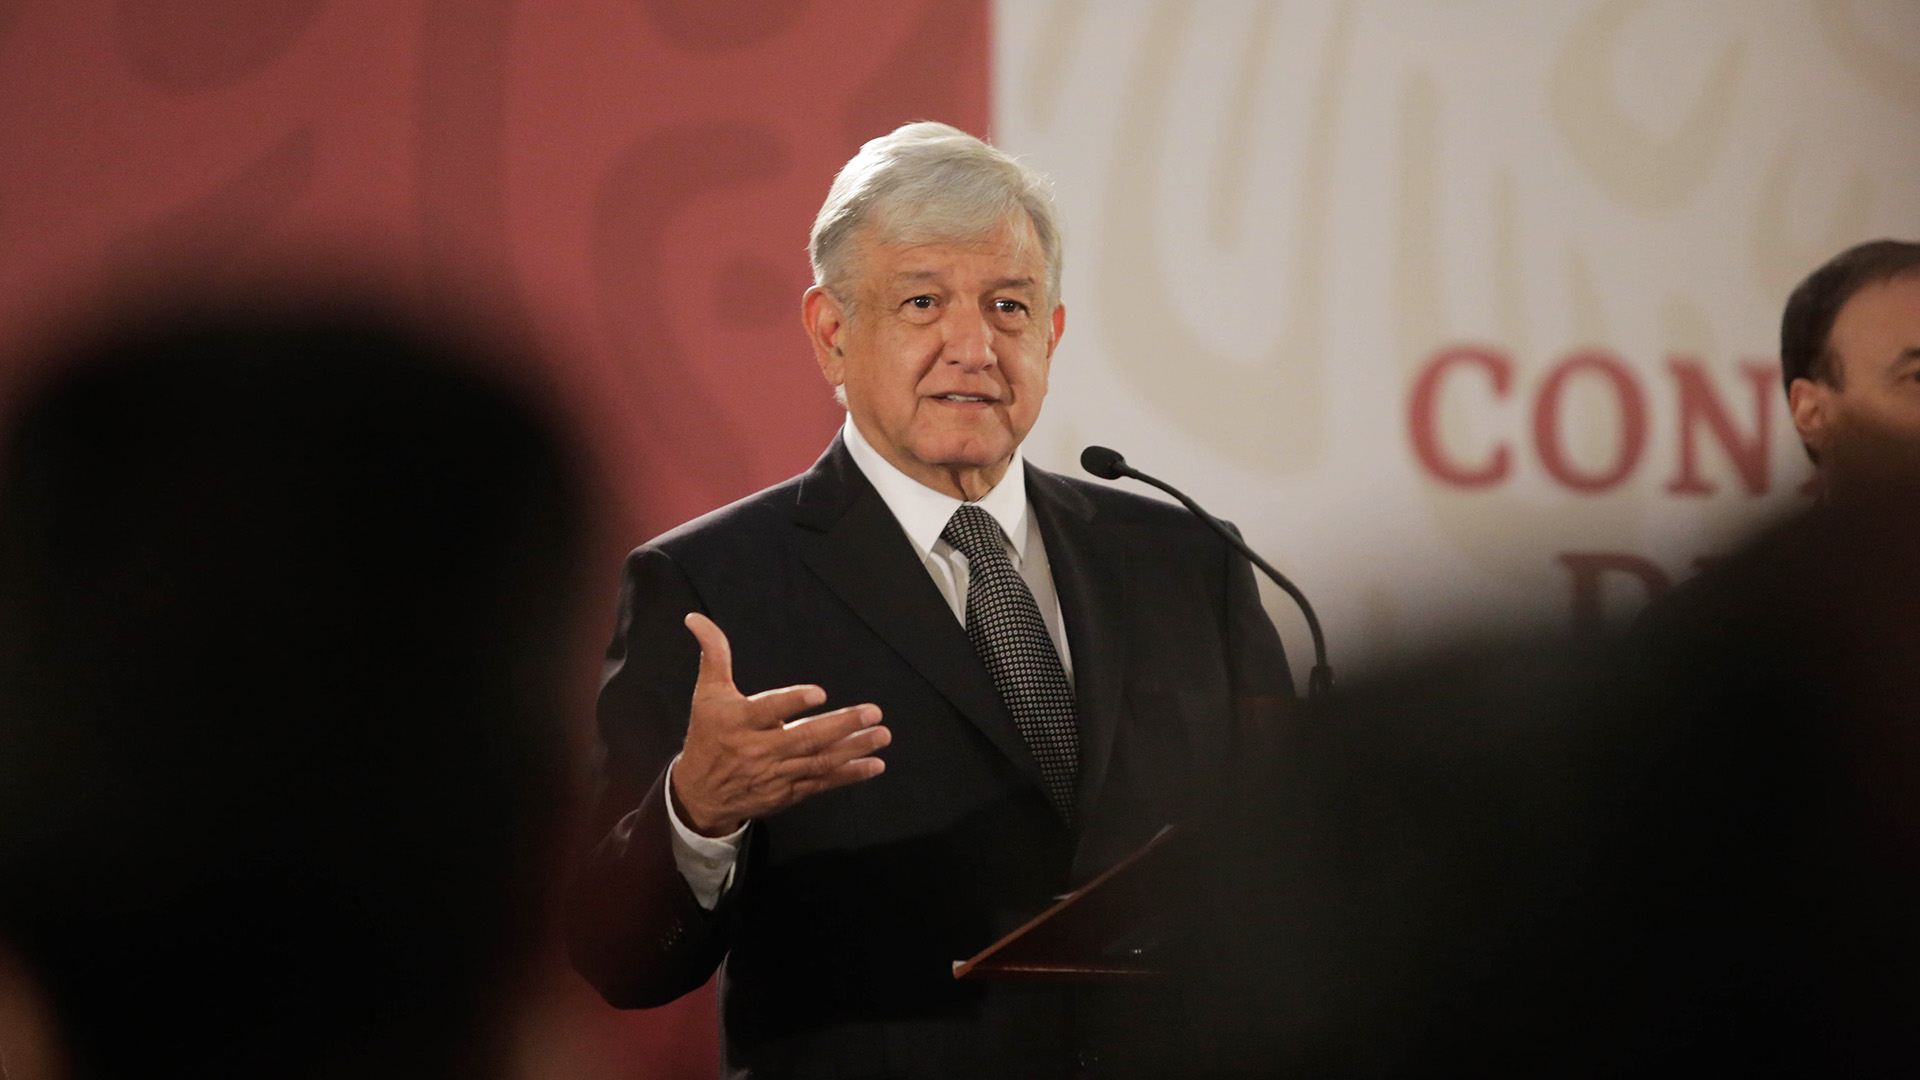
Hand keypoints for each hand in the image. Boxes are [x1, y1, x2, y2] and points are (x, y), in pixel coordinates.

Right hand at [670, 612, 888, 836]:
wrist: (700, 795)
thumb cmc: (708, 736)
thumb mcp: (708, 694)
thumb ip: (714, 654)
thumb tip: (696, 618)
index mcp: (738, 722)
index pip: (767, 711)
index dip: (792, 703)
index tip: (820, 693)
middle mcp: (758, 750)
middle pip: (803, 739)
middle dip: (840, 726)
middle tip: (872, 712)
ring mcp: (775, 774)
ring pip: (818, 761)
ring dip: (853, 749)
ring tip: (881, 735)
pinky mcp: (788, 793)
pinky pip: (822, 783)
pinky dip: (849, 775)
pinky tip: (874, 764)